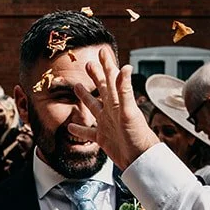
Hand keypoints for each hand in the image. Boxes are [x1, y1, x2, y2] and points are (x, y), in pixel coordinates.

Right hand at [69, 47, 160, 168]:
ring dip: (85, 97)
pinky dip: (79, 130)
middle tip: (88, 64)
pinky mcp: (102, 138)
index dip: (106, 64)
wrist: (139, 158)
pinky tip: (71, 128)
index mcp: (118, 101)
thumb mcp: (130, 110)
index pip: (111, 77)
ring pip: (93, 107)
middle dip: (96, 75)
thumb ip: (125, 90)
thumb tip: (126, 67)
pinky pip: (88, 133)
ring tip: (77, 88)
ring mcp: (106, 123)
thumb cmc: (138, 135)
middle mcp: (111, 110)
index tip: (102, 51)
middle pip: (101, 88)